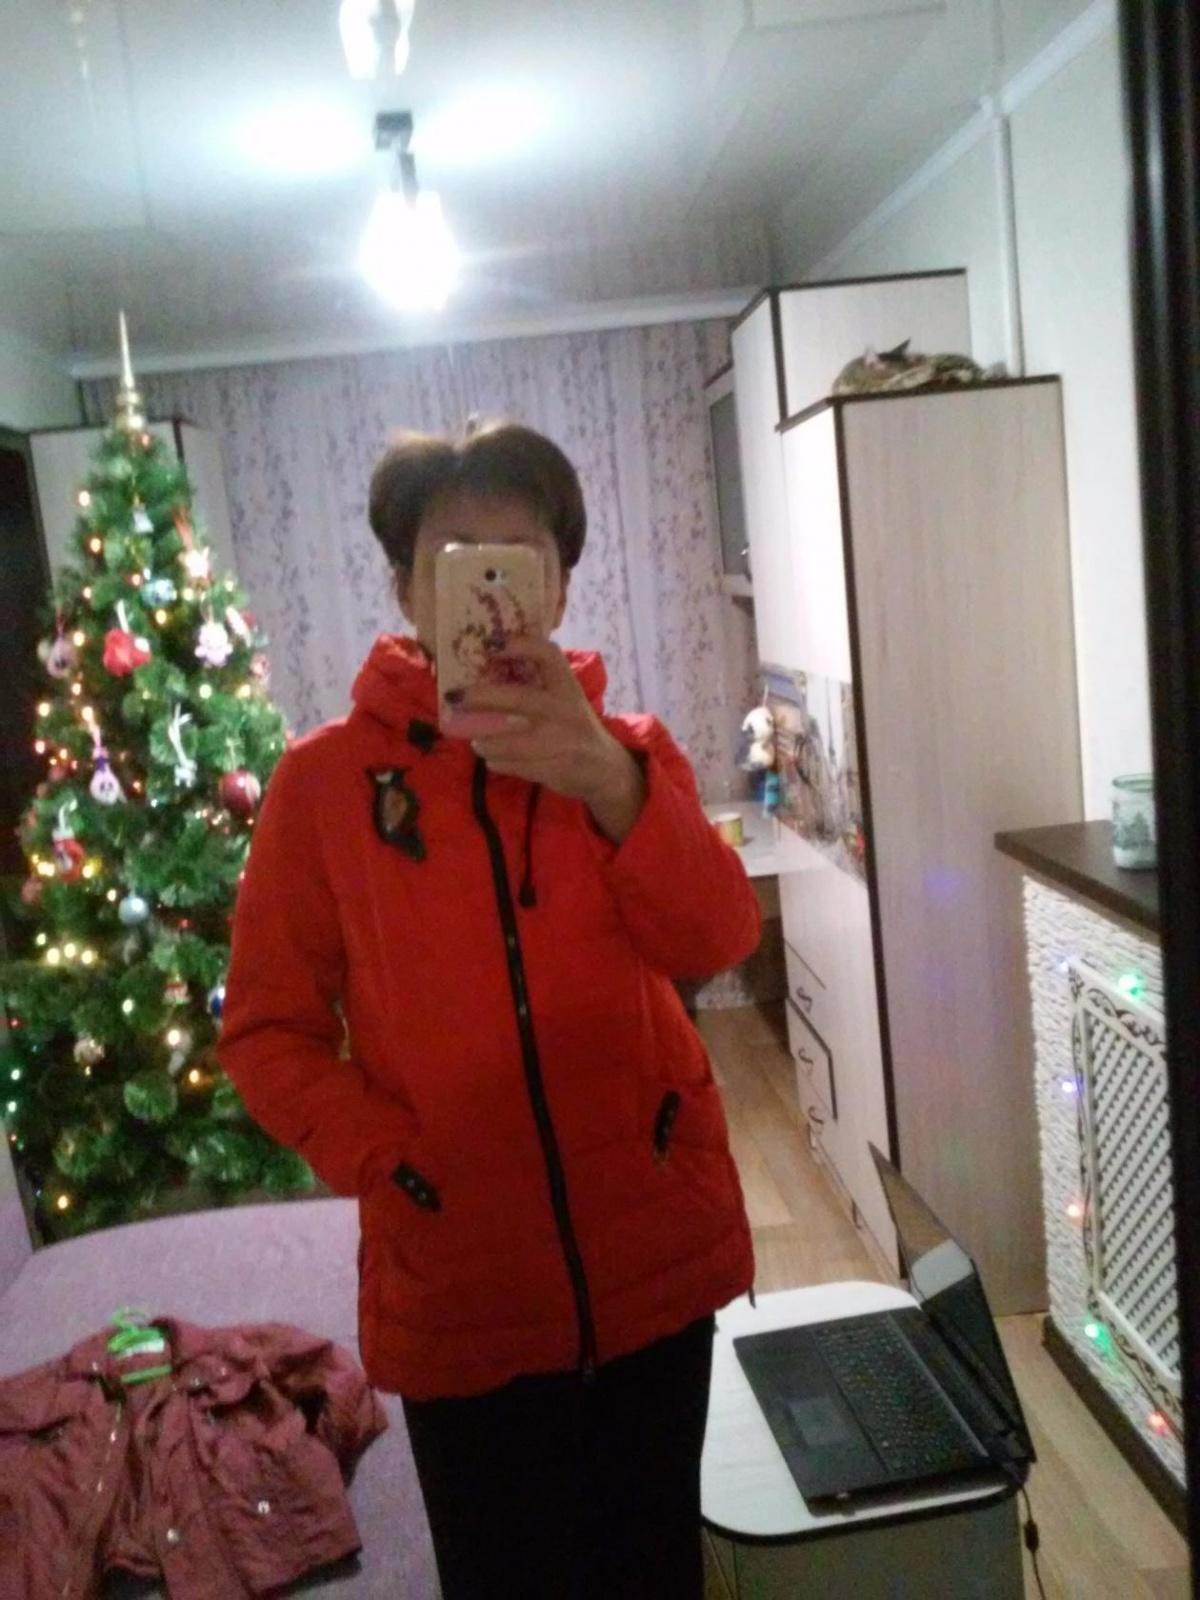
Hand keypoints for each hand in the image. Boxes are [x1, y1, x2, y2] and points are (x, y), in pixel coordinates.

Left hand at [444, 637, 646, 841]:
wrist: (606, 769)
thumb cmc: (574, 728)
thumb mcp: (565, 700)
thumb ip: (537, 686)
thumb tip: (486, 669)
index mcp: (567, 687)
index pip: (550, 656)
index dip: (522, 646)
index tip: (493, 646)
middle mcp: (566, 710)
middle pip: (518, 699)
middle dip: (481, 697)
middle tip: (455, 697)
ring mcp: (562, 741)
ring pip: (511, 740)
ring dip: (485, 741)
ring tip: (476, 742)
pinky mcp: (556, 767)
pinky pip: (516, 766)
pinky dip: (498, 762)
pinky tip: (492, 759)